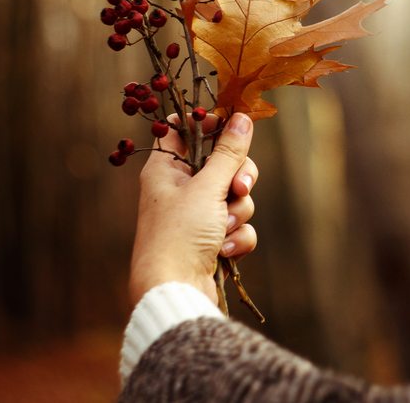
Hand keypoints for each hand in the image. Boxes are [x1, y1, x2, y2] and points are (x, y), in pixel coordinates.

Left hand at [129, 112, 258, 306]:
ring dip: (238, 212)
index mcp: (167, 169)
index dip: (209, 124)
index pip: (185, 131)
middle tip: (238, 188)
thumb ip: (229, 152)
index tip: (232, 125)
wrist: (174, 291)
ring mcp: (197, 216)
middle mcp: (181, 189)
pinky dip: (237, 237)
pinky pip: (238, 225)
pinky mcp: (212, 240)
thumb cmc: (180, 233)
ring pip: (236, 196)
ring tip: (223, 229)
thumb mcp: (208, 187)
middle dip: (238, 178)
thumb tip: (242, 117)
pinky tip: (224, 250)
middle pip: (223, 163)